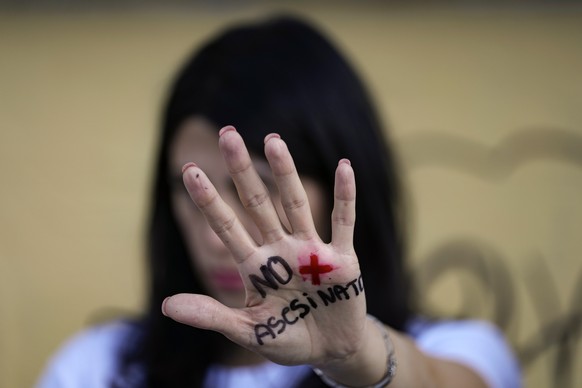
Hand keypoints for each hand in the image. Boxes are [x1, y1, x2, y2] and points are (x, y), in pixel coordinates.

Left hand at [162, 125, 366, 366]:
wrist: (331, 350)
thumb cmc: (287, 338)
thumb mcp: (247, 331)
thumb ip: (211, 316)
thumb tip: (166, 306)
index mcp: (255, 266)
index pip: (226, 226)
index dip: (209, 200)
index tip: (188, 170)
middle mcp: (281, 250)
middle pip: (258, 204)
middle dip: (242, 171)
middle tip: (227, 134)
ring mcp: (311, 251)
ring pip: (296, 205)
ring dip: (286, 173)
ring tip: (273, 140)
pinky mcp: (342, 259)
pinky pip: (343, 223)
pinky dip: (346, 197)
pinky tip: (344, 167)